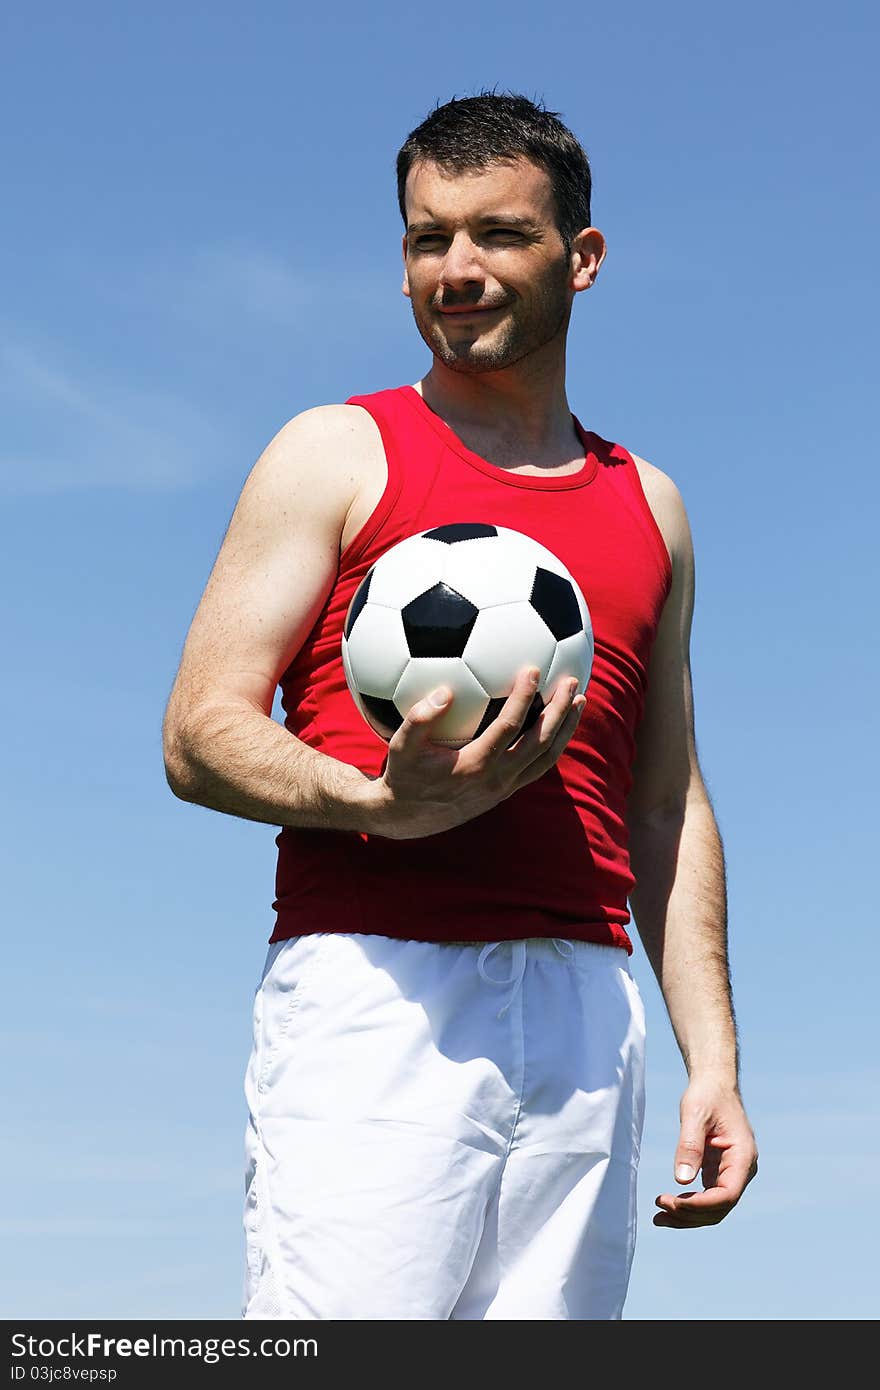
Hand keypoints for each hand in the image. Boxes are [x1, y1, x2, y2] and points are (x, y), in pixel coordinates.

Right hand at [373, 665, 585, 840]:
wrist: (408, 818)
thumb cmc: (403, 774)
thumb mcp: (401, 746)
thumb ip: (419, 719)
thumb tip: (446, 691)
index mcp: (474, 765)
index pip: (509, 727)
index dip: (524, 698)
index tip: (532, 670)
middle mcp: (496, 779)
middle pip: (540, 742)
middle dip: (559, 711)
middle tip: (571, 682)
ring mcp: (504, 788)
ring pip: (546, 758)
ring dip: (566, 729)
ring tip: (579, 700)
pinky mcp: (506, 792)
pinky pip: (539, 767)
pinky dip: (554, 744)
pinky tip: (559, 723)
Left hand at [654, 1080, 757, 1227]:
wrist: (714, 1084)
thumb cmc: (707, 1094)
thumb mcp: (695, 1114)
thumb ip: (689, 1146)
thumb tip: (681, 1180)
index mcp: (743, 1156)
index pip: (727, 1195)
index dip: (701, 1205)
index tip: (673, 1203)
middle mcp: (742, 1170)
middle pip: (721, 1208)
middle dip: (691, 1215)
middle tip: (659, 1210)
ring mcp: (733, 1173)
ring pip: (715, 1208)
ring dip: (688, 1216)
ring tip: (659, 1217)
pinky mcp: (720, 1173)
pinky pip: (708, 1198)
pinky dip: (689, 1205)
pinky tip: (668, 1206)